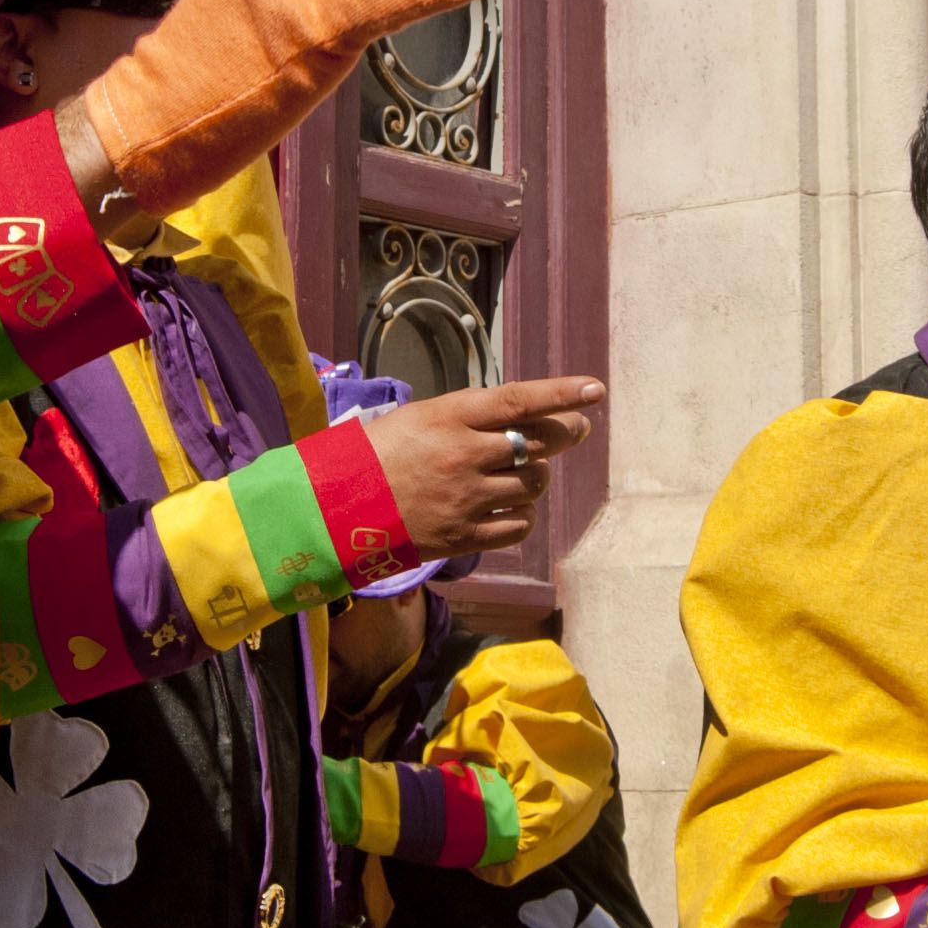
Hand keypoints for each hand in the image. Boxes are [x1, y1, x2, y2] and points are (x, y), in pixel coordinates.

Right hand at [361, 377, 604, 555]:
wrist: (333, 509)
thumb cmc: (373, 455)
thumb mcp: (417, 418)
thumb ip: (467, 417)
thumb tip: (521, 417)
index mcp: (449, 417)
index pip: (519, 401)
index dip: (562, 394)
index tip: (595, 390)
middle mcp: (464, 456)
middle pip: (538, 444)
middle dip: (565, 434)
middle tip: (574, 429)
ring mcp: (466, 499)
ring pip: (532, 485)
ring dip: (536, 476)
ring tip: (521, 471)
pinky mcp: (463, 536)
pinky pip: (518, 525)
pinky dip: (522, 514)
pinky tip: (511, 506)